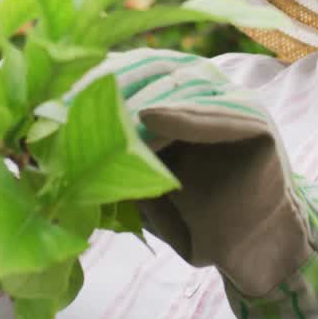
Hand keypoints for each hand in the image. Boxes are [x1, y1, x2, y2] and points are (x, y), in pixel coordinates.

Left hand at [85, 49, 317, 318]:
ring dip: (141, 101)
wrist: (249, 250)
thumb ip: (115, 159)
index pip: (138, 68)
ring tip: (106, 121)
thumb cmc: (193, 218)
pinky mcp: (258, 125)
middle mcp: (211, 90)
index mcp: (182, 95)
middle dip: (114, 86)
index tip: (60, 98)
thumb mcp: (143, 183)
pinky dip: (183, 116)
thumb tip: (60, 138)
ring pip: (184, 87)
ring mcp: (237, 104)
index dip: (99, 77)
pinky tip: (149, 119)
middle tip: (74, 106)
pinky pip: (216, 115)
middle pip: (157, 68)